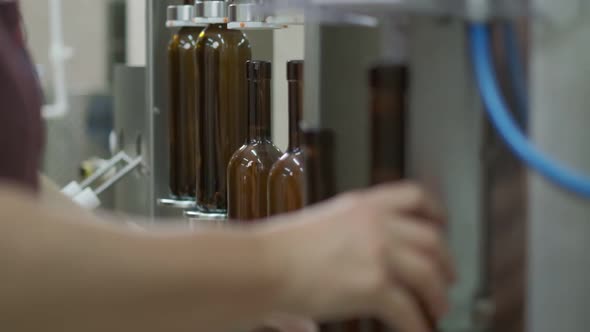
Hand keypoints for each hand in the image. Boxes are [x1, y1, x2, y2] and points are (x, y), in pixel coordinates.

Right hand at [263, 182, 454, 331]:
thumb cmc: (280, 246)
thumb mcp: (323, 223)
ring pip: (430, 275)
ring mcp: (378, 253)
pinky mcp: (374, 286)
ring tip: (436, 310)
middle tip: (446, 279)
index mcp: (364, 205)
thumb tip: (364, 255)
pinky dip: (418, 325)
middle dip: (446, 264)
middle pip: (432, 241)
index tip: (441, 227)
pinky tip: (417, 330)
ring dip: (437, 297)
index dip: (436, 213)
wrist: (263, 265)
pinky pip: (410, 310)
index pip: (415, 196)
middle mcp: (377, 224)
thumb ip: (350, 232)